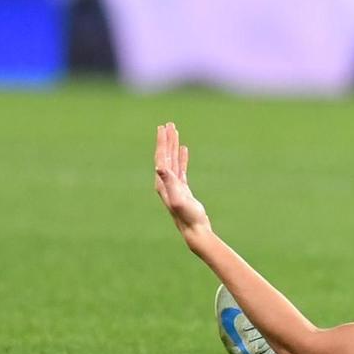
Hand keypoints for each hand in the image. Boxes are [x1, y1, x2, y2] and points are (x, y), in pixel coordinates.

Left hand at [153, 122, 210, 239]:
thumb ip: (169, 182)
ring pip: (172, 160)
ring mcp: (174, 185)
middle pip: (165, 156)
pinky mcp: (183, 188)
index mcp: (162, 182)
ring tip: (175, 132)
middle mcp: (165, 182)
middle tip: (169, 124)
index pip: (161, 157)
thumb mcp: (177, 198)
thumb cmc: (186, 216)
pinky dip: (182, 157)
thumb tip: (159, 167)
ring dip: (173, 146)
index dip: (162, 142)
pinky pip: (181, 168)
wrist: (194, 229)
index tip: (163, 128)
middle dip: (167, 140)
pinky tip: (184, 149)